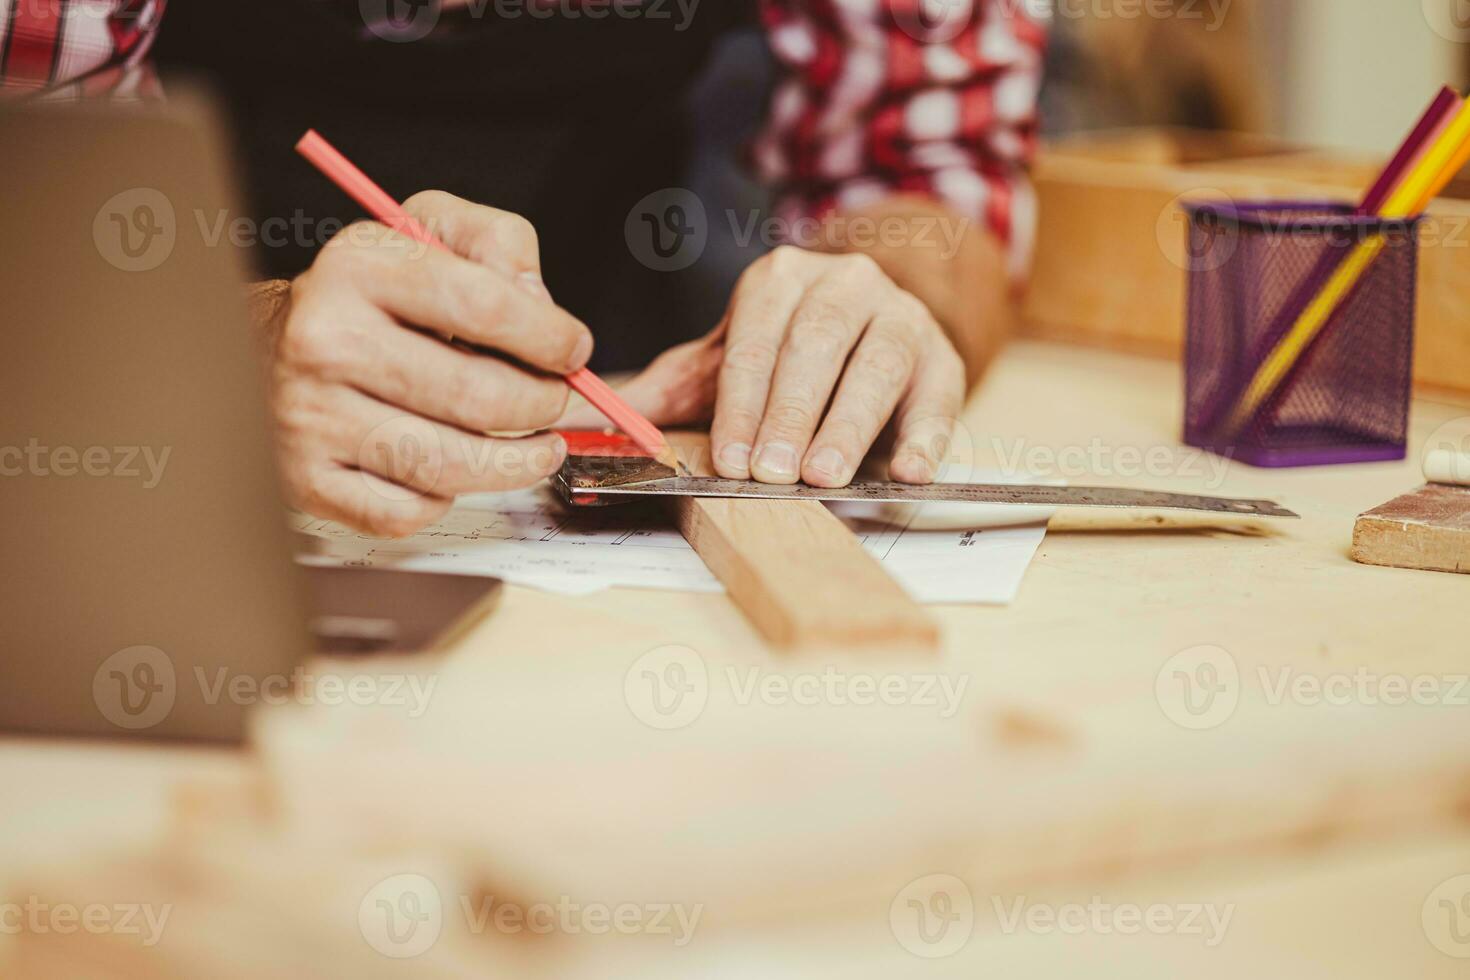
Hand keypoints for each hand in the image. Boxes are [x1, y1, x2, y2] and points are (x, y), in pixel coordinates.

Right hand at [266, 191, 590, 536]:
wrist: (267, 344)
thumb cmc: (370, 296)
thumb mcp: (429, 232)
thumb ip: (497, 243)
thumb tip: (540, 303)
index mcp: (359, 266)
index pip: (482, 305)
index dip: (548, 336)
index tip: (574, 352)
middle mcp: (325, 340)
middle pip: (475, 396)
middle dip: (541, 405)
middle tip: (556, 401)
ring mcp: (310, 415)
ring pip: (448, 466)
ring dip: (515, 464)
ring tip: (540, 449)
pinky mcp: (306, 478)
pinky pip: (406, 511)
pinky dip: (445, 499)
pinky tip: (454, 471)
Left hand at [562, 246, 964, 485]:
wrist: (872, 325)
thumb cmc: (789, 354)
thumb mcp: (725, 362)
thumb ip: (667, 390)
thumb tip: (592, 420)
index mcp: (780, 280)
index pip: (755, 341)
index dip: (742, 403)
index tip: (732, 457)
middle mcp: (845, 285)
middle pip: (815, 348)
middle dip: (791, 415)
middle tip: (773, 473)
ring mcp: (900, 317)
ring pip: (875, 367)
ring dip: (848, 426)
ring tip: (825, 475)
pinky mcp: (944, 358)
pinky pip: (938, 397)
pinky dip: (925, 437)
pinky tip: (905, 470)